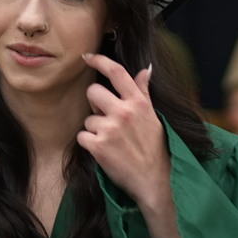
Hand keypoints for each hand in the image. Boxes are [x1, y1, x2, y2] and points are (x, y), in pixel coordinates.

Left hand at [76, 53, 170, 209]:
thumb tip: (145, 69)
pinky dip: (89, 144)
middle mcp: (124, 112)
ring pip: (88, 118)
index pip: (117, 72)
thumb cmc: (155, 149)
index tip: (87, 56)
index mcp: (138, 103)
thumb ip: (143, 93)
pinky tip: (104, 151)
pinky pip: (82, 136)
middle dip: (95, 103)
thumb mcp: (153, 117)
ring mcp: (110, 129)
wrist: (155, 181)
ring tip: (112, 142)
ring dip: (95, 129)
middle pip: (93, 91)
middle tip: (107, 119)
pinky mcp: (98, 146)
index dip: (99, 60)